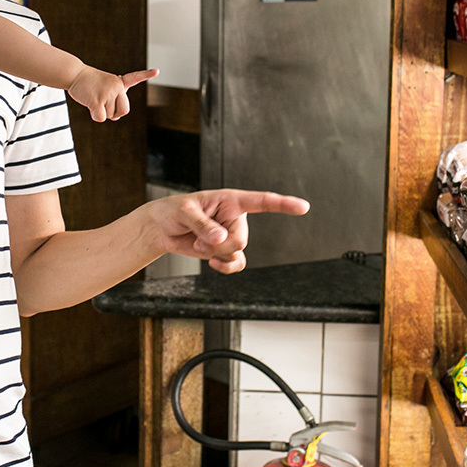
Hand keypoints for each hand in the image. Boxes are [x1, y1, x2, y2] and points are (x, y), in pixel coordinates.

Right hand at [69, 66, 157, 121]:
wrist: (74, 73)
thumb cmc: (89, 82)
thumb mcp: (105, 87)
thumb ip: (114, 100)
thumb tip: (115, 118)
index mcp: (119, 82)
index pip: (135, 78)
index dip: (146, 74)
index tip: (157, 71)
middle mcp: (117, 87)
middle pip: (124, 110)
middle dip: (115, 113)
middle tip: (103, 104)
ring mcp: (108, 93)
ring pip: (110, 116)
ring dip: (101, 112)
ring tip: (93, 98)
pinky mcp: (97, 100)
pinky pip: (101, 118)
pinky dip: (95, 116)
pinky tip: (90, 104)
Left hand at [148, 189, 309, 273]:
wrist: (163, 228)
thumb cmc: (174, 211)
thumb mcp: (185, 213)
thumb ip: (204, 225)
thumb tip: (221, 238)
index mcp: (231, 200)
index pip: (262, 201)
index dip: (283, 204)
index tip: (303, 207)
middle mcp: (236, 217)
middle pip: (241, 239)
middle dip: (218, 244)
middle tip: (199, 236)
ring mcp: (232, 235)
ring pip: (236, 253)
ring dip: (215, 253)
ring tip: (199, 242)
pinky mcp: (226, 250)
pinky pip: (236, 264)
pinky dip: (225, 267)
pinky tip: (213, 262)